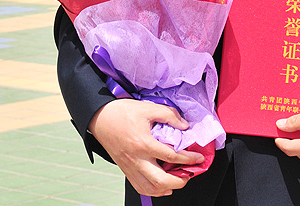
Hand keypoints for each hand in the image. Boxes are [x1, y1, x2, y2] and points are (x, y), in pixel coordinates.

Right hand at [89, 99, 204, 197]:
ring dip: (167, 188)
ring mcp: (130, 167)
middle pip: (161, 180)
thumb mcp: (148, 108)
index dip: (188, 158)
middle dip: (180, 180)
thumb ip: (168, 115)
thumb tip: (184, 125)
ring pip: (150, 188)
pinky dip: (153, 191)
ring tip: (179, 180)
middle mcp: (137, 159)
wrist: (100, 118)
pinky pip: (140, 187)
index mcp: (143, 143)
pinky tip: (162, 187)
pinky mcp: (125, 170)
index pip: (171, 156)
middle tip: (190, 173)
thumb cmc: (122, 112)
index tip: (198, 158)